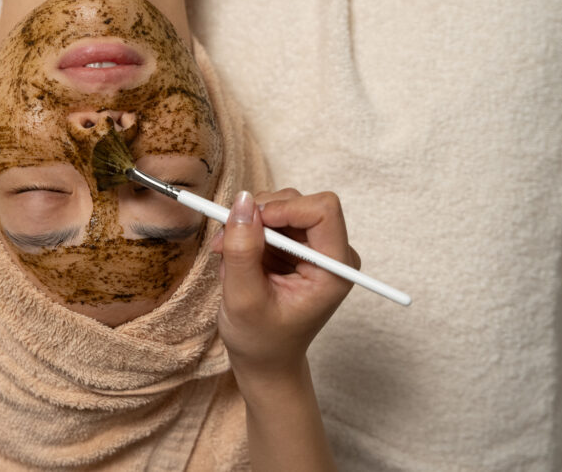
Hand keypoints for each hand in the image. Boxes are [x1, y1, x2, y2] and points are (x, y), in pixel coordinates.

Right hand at [211, 188, 358, 382]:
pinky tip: (239, 259)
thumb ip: (243, 249)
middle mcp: (332, 253)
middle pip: (298, 203)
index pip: (322, 210)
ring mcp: (316, 248)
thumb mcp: (243, 298)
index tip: (250, 224)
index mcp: (335, 270)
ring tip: (229, 257)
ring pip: (281, 206)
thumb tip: (243, 201)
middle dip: (259, 218)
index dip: (284, 208)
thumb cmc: (260, 340)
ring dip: (249, 226)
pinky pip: (272, 219)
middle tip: (227, 244)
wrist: (266, 360)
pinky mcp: (300, 246)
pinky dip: (249, 233)